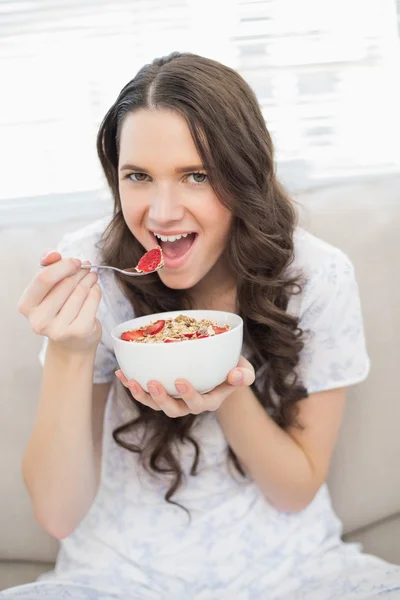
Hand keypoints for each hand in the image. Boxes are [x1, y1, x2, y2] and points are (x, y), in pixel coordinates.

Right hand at [18, 249, 101, 352]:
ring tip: (92, 276)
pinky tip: (95, 289)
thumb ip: (48, 265)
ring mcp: (59, 329)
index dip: (63, 266)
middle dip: (79, 272)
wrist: (72, 342)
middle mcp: (39, 321)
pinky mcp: (78, 332)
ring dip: (89, 279)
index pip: (44, 278)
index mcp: (26, 306)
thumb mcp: (49, 286)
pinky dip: (96, 291)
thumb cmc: (59, 308)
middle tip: (87, 268)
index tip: (75, 261)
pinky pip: (92, 301)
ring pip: (80, 292)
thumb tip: (53, 254)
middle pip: (65, 284)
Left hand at [115, 356, 254, 417]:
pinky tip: (121, 372)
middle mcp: (188, 404)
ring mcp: (173, 399)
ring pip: (155, 404)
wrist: (219, 367)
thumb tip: (238, 374)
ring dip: (142, 395)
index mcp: (209, 400)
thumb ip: (244, 374)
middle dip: (161, 399)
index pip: (199, 403)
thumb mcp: (243, 369)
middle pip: (173, 410)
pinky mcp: (161, 391)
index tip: (180, 381)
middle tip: (152, 383)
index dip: (189, 396)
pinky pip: (144, 392)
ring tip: (131, 381)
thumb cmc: (232, 367)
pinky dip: (131, 384)